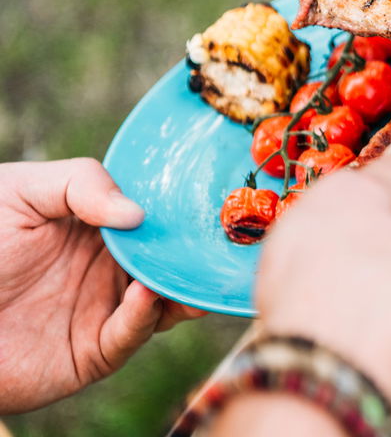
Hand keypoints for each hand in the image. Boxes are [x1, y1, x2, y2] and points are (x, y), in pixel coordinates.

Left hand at [0, 159, 204, 412]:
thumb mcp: (17, 192)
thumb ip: (78, 183)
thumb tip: (138, 212)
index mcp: (100, 225)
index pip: (158, 214)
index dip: (185, 207)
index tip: (214, 196)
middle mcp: (112, 266)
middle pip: (173, 257)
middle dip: (200, 248)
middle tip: (227, 236)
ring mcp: (106, 308)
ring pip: (167, 298)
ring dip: (184, 286)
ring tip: (191, 269)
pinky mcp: (95, 351)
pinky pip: (131, 334)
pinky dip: (144, 316)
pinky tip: (143, 294)